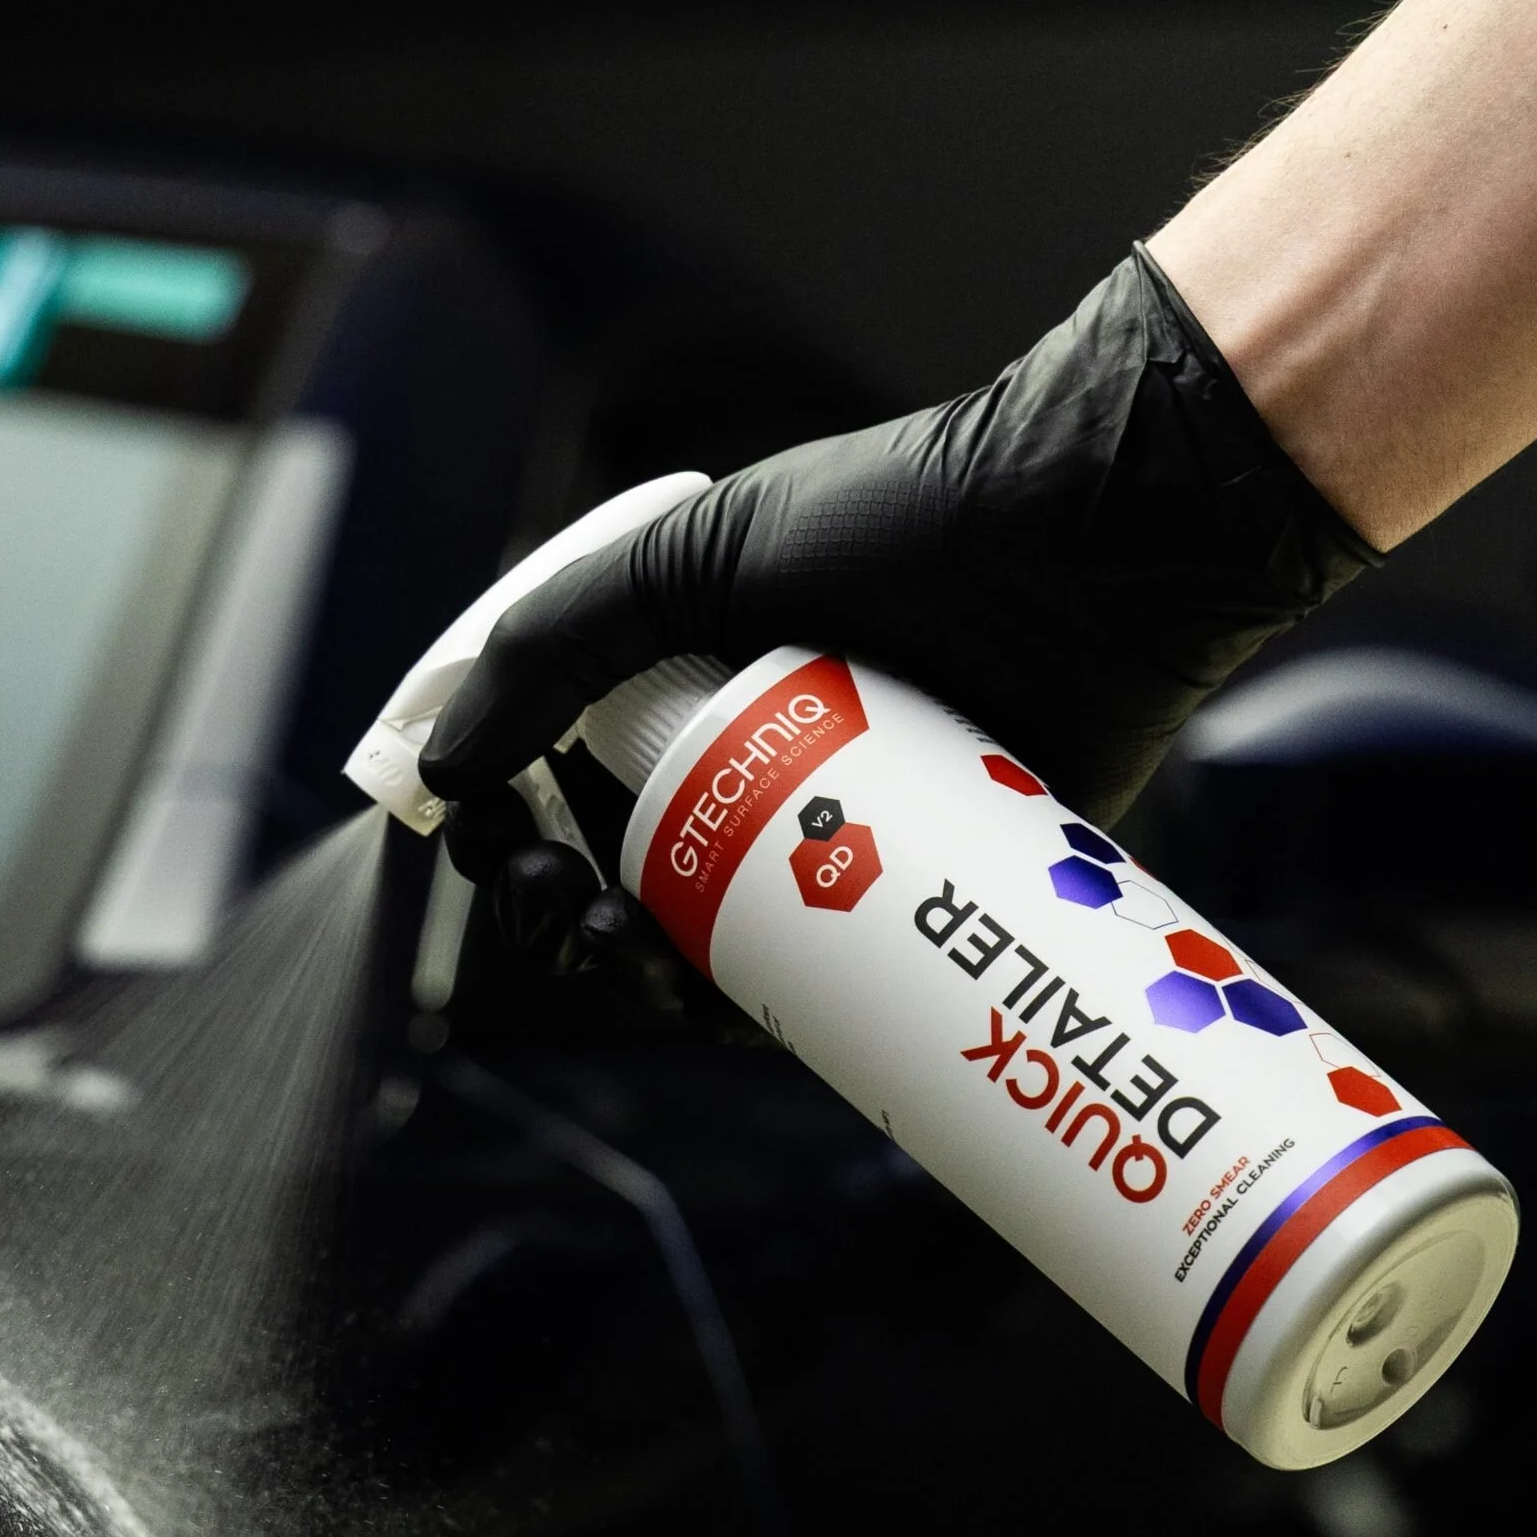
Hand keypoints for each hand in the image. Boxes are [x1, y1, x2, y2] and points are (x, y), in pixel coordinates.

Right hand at [422, 246, 1374, 989]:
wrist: (1096, 547)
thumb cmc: (905, 522)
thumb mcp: (697, 556)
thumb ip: (551, 645)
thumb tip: (440, 768)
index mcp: (676, 679)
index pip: (547, 780)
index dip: (502, 832)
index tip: (496, 849)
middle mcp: (741, 762)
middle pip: (609, 881)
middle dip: (560, 922)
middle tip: (576, 914)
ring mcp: (824, 834)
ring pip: (699, 947)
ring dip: (640, 978)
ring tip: (644, 963)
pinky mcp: (909, 893)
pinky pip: (813, 984)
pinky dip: (752, 1014)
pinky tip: (728, 1010)